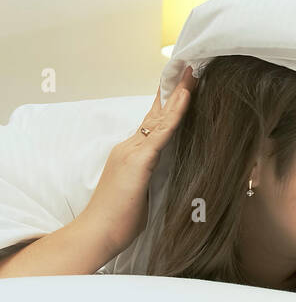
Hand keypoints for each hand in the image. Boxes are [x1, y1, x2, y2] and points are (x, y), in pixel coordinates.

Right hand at [79, 67, 197, 258]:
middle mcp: (129, 147)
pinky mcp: (138, 160)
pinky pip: (162, 131)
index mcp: (131, 154)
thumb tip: (171, 176)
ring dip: (178, 94)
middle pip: (157, 113)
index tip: (181, 86)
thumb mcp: (142, 192)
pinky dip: (176, 113)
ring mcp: (132, 151)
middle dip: (174, 91)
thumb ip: (153, 177)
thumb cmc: (119, 219)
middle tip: (190, 69)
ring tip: (192, 73)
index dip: (167, 104)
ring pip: (161, 117)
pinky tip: (186, 97)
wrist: (97, 233)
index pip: (153, 123)